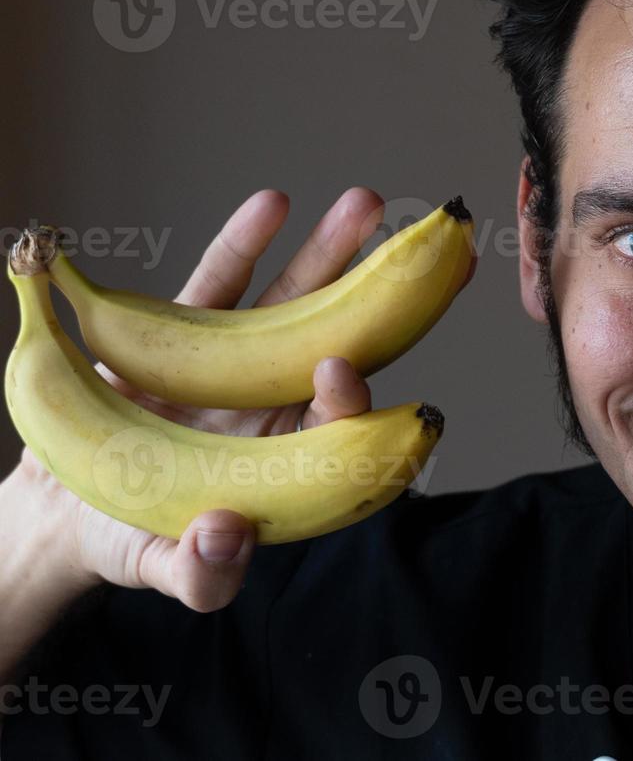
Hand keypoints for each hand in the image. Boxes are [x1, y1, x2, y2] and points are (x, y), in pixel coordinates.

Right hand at [10, 187, 386, 611]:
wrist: (62, 505)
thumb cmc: (128, 540)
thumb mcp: (161, 569)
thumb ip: (200, 574)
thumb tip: (227, 536)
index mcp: (287, 459)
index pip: (335, 420)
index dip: (348, 395)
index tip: (339, 370)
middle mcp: (274, 403)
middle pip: (339, 342)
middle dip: (381, 299)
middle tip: (424, 251)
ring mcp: (234, 362)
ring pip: (292, 302)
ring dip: (329, 253)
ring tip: (368, 202)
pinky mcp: (183, 333)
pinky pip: (221, 281)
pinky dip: (243, 242)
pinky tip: (274, 202)